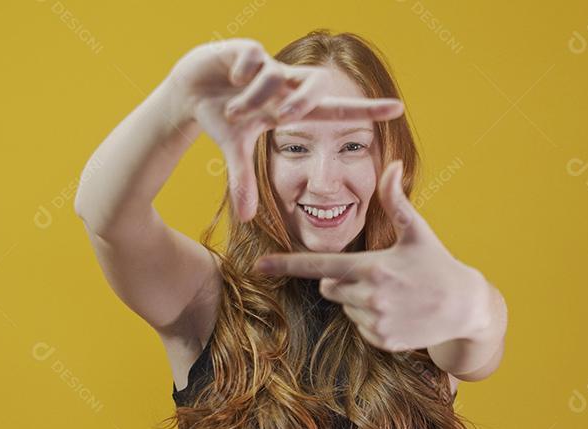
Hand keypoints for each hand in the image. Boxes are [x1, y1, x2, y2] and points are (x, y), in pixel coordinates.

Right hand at [169, 39, 404, 221]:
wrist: (189, 91)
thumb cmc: (221, 118)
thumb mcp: (233, 150)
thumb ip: (244, 181)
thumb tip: (247, 218)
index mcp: (291, 109)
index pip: (336, 109)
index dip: (366, 109)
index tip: (398, 109)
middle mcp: (286, 86)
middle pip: (314, 86)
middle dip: (300, 101)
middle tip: (280, 116)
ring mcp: (268, 67)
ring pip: (274, 76)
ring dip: (252, 99)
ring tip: (234, 111)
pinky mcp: (246, 50)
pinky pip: (254, 57)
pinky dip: (243, 71)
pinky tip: (231, 79)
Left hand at [253, 161, 489, 351]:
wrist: (465, 307)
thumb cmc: (437, 264)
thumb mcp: (418, 231)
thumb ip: (396, 200)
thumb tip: (392, 165)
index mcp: (372, 268)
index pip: (319, 266)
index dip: (286, 265)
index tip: (259, 265)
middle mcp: (369, 298)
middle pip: (329, 288)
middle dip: (342, 280)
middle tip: (377, 276)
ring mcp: (376, 323)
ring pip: (345, 309)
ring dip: (359, 302)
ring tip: (394, 295)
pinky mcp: (383, 341)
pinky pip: (360, 328)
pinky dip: (373, 321)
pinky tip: (398, 312)